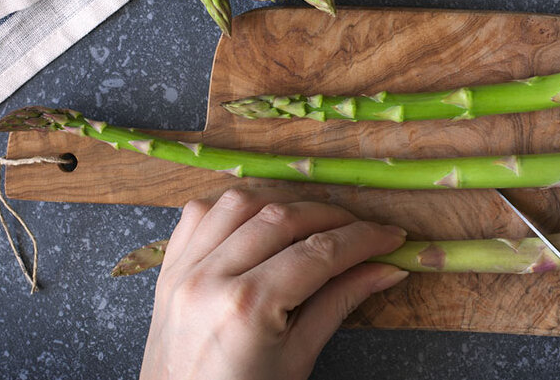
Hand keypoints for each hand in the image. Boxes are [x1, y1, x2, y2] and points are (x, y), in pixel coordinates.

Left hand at [140, 188, 408, 379]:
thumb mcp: (298, 358)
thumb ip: (340, 303)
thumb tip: (387, 269)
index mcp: (247, 307)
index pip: (318, 252)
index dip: (363, 239)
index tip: (392, 236)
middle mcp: (210, 278)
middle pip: (282, 218)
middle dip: (332, 216)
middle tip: (363, 230)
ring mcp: (182, 269)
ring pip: (239, 202)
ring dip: (284, 202)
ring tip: (315, 221)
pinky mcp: (168, 268)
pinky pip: (200, 214)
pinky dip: (234, 207)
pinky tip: (260, 220)